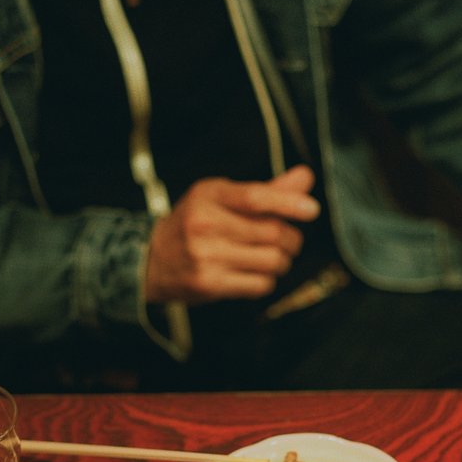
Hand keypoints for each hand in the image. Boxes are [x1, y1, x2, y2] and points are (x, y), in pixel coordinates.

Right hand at [145, 165, 320, 303]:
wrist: (151, 259)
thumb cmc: (195, 224)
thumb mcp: (222, 198)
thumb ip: (266, 191)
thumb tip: (305, 178)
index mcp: (209, 195)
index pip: (256, 197)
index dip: (289, 203)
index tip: (311, 209)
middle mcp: (205, 223)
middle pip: (272, 232)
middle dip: (291, 238)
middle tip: (289, 240)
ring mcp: (206, 256)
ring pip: (272, 260)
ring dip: (282, 261)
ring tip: (272, 257)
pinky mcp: (209, 284)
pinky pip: (260, 284)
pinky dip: (267, 279)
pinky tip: (255, 273)